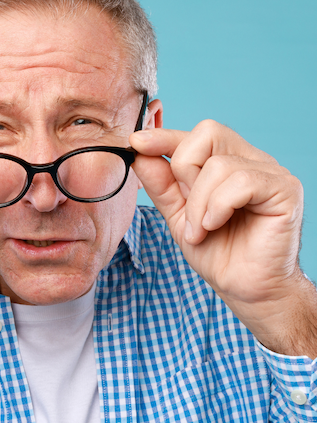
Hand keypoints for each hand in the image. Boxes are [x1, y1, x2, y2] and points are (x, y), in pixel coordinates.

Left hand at [131, 120, 316, 355]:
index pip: (197, 135)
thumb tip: (140, 153)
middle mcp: (251, 161)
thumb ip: (161, 184)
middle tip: (186, 209)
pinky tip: (215, 225)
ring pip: (218, 165)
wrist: (244, 288)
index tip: (136, 142)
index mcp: (228, 162)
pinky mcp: (285, 190)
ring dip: (198, 203)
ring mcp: (270, 173)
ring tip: (200, 231)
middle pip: (208, 134)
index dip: (165, 136)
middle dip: (184, 170)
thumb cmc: (217, 252)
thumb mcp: (178, 215)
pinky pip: (241, 181)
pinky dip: (217, 206)